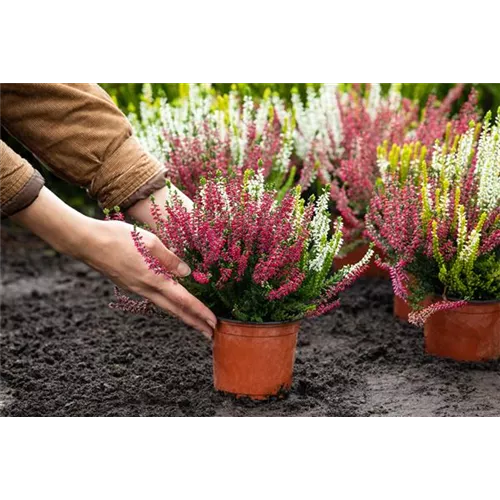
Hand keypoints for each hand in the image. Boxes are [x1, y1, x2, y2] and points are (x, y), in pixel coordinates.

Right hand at [11, 187, 216, 338]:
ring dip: (182, 316)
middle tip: (211, 334)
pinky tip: (173, 303)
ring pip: (164, 307)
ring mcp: (136, 289)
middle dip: (195, 323)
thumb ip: (170, 258)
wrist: (86, 242)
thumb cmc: (118, 237)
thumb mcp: (150, 241)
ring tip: (196, 322)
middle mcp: (145, 289)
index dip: (200, 312)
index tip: (214, 323)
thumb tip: (187, 272)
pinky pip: (154, 299)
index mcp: (154, 279)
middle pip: (175, 311)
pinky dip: (169, 305)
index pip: (183, 300)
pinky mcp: (129, 285)